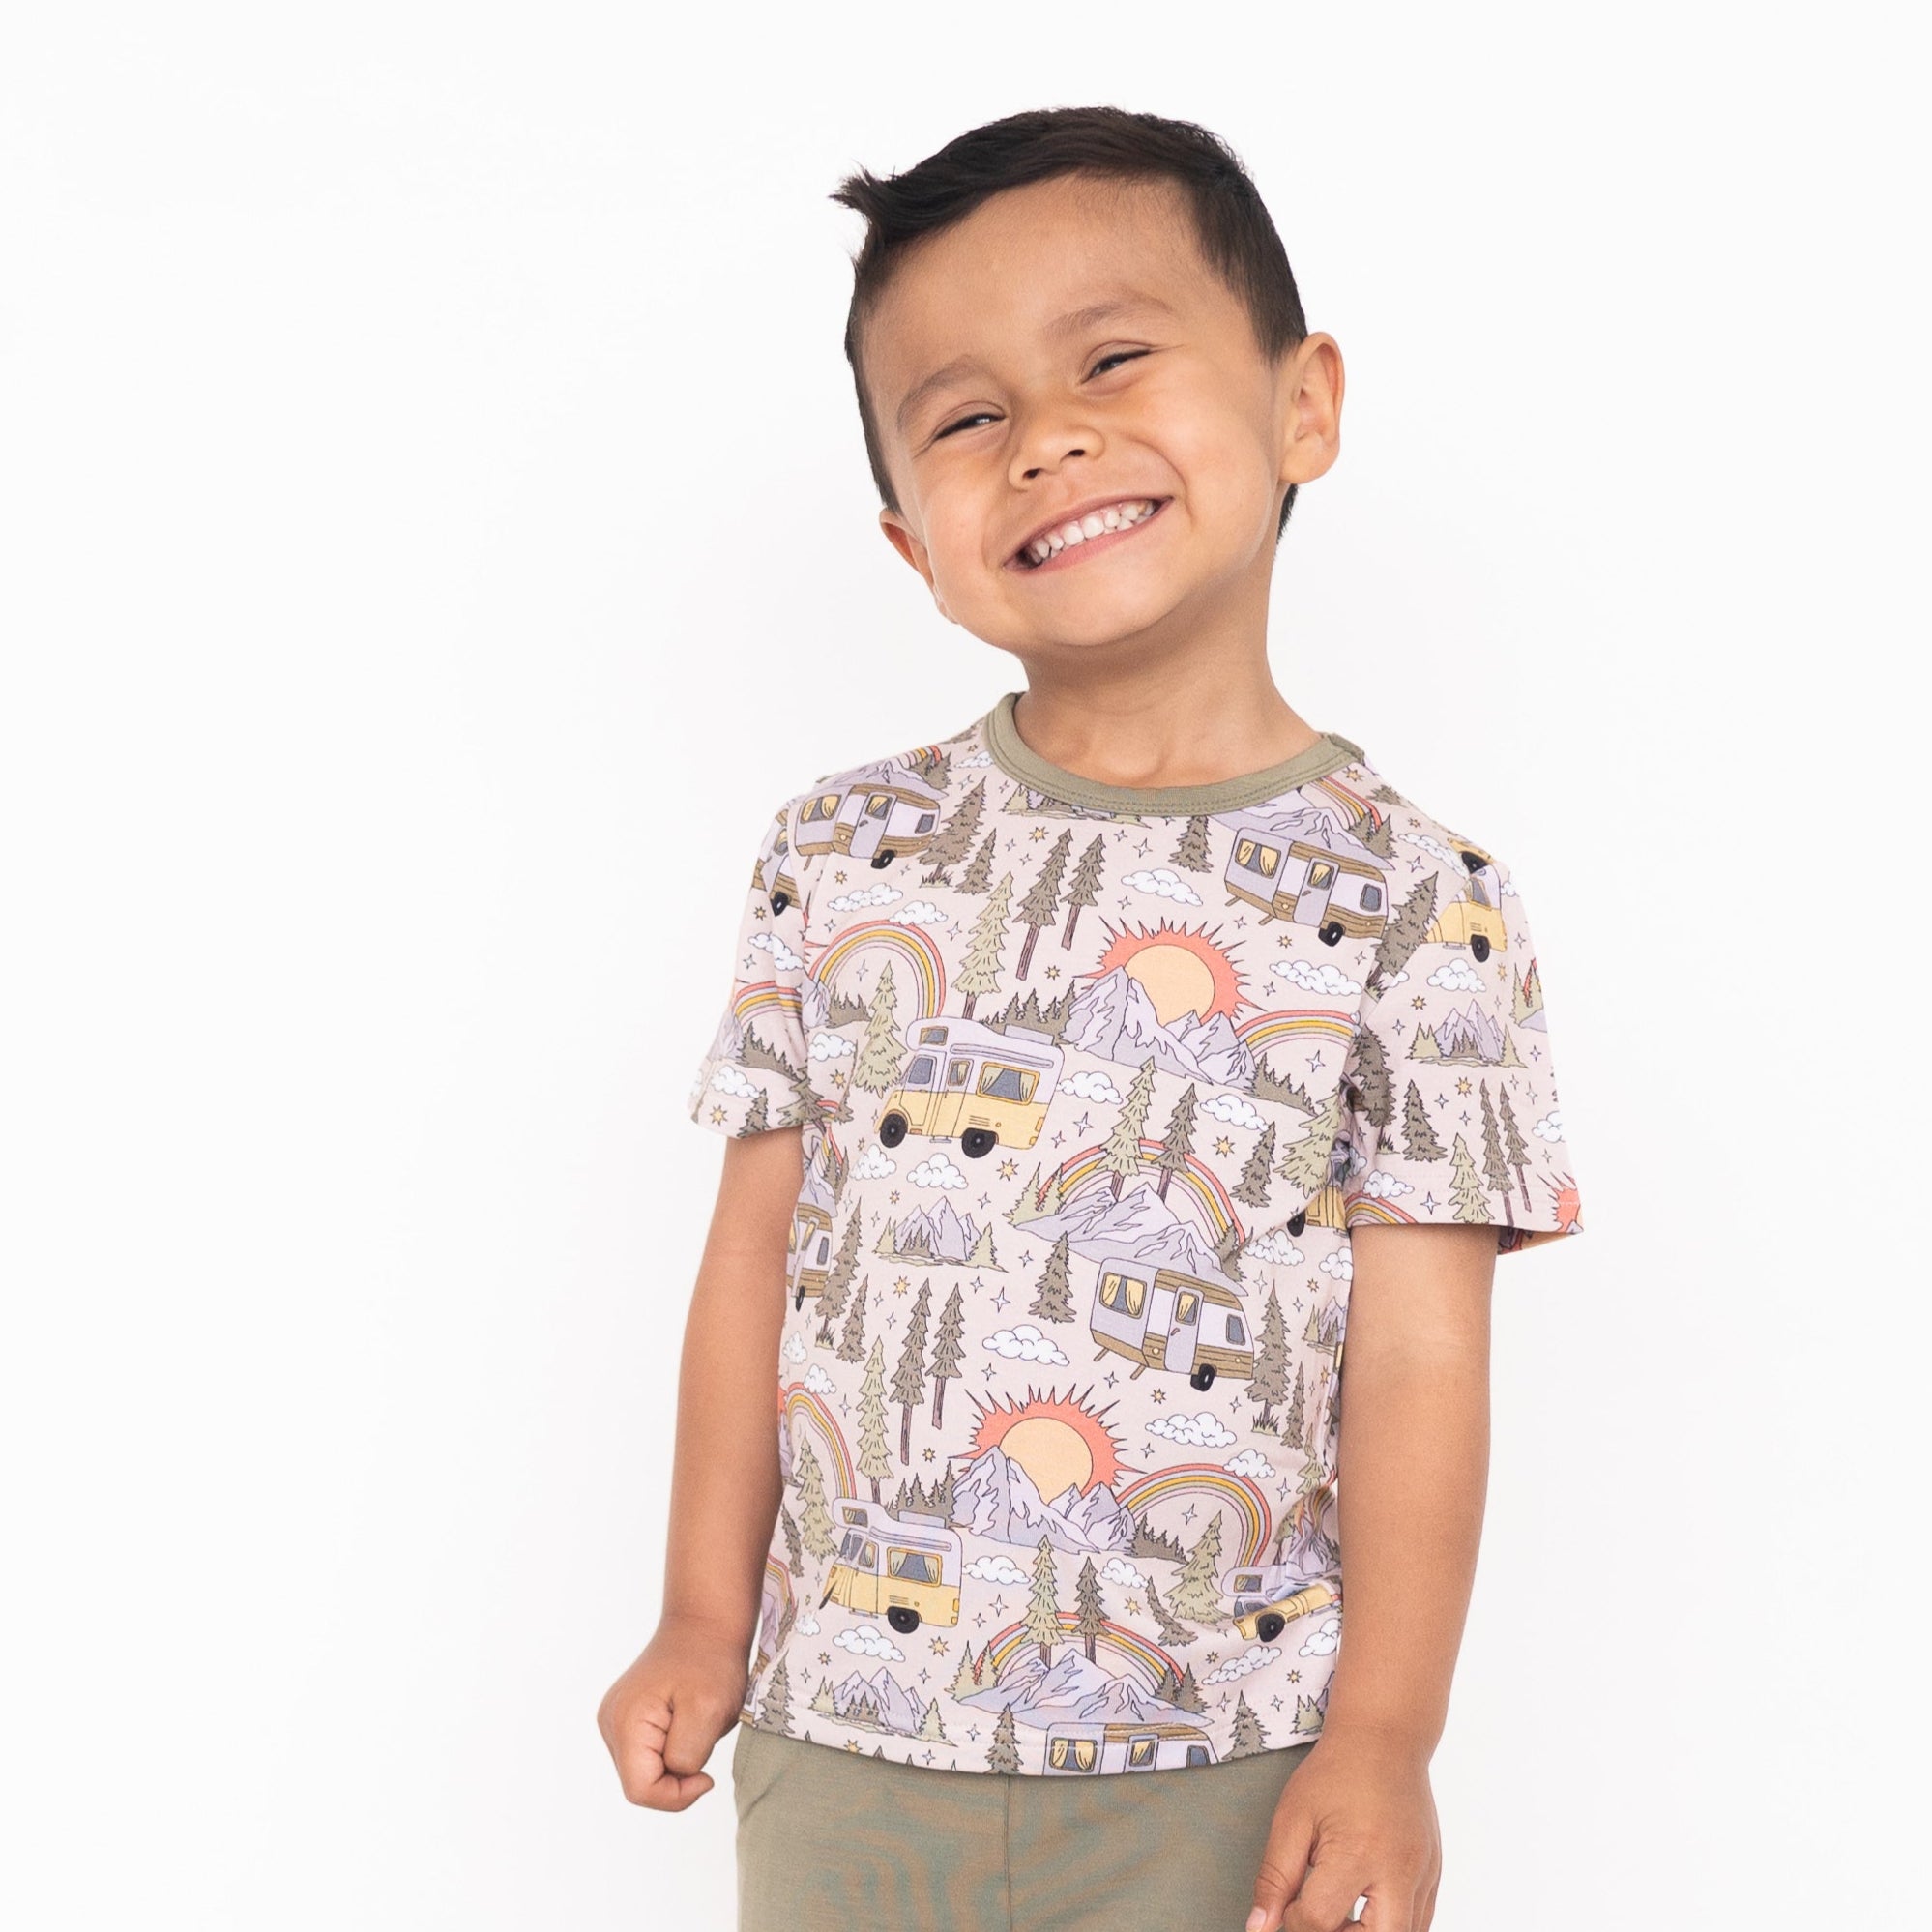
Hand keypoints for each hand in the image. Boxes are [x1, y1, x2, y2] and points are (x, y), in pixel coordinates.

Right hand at [596, 1611, 749, 1810]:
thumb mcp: (709, 1711)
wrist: (705, 1623)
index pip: (640, 1791)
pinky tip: (686, 1724)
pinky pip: (648, 1754)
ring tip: (695, 1727)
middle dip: (677, 1777)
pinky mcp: (627, 1717)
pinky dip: (672, 1750)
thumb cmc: (710, 1661)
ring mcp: (616, 1719)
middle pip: (640, 1783)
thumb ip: (687, 1756)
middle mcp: (611, 1723)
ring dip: (675, 1762)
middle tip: (704, 1741)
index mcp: (626, 1723)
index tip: (707, 1775)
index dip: (676, 1796)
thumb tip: (676, 1776)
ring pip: (644, 1771)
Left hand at [1246, 1727, 1442, 1931]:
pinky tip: (1368, 1912)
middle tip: (1321, 1919)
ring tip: (1343, 1915)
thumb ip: (1275, 1878)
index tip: (1289, 1901)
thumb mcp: (1292, 1818)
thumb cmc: (1335, 1774)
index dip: (1293, 1920)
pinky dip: (1392, 1927)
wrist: (1385, 1739)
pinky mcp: (1434, 1875)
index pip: (1320, 1920)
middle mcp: (1399, 1871)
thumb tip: (1259, 1928)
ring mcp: (1424, 1875)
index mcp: (1358, 1853)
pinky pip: (1420, 1923)